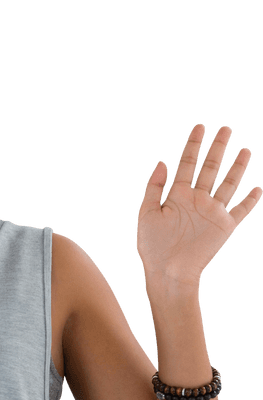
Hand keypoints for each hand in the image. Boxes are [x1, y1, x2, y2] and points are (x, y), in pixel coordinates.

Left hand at [136, 123, 261, 289]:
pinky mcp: (224, 227)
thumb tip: (162, 161)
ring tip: (245, 150)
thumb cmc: (153, 248)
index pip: (187, 164)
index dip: (193, 144)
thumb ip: (154, 188)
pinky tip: (257, 189)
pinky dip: (250, 201)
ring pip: (228, 184)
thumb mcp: (147, 214)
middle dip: (217, 148)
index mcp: (177, 195)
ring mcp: (212, 212)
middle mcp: (197, 200)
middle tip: (225, 128)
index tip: (199, 127)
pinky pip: (240, 211)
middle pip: (210, 168)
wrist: (169, 272)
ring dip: (237, 167)